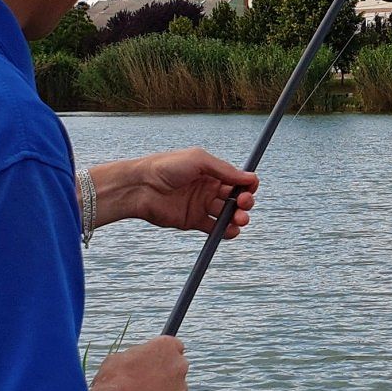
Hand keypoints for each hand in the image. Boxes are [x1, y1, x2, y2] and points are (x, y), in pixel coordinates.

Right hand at [90, 335, 187, 390]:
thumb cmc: (115, 382)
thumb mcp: (116, 359)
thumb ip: (134, 357)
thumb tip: (134, 361)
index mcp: (166, 347)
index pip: (173, 345)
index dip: (161, 353)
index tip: (153, 358)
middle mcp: (179, 366)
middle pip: (176, 367)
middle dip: (164, 372)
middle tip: (145, 380)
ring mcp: (181, 390)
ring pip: (175, 390)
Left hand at [91, 149, 257, 235]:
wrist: (140, 187)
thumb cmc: (166, 167)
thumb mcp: (198, 160)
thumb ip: (224, 169)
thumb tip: (250, 177)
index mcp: (211, 172)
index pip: (238, 179)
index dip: (248, 184)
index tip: (251, 188)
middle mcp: (209, 189)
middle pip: (236, 198)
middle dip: (245, 202)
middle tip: (243, 204)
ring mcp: (202, 206)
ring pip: (228, 214)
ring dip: (239, 218)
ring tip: (239, 219)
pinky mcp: (193, 221)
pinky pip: (215, 228)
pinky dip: (226, 231)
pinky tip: (229, 230)